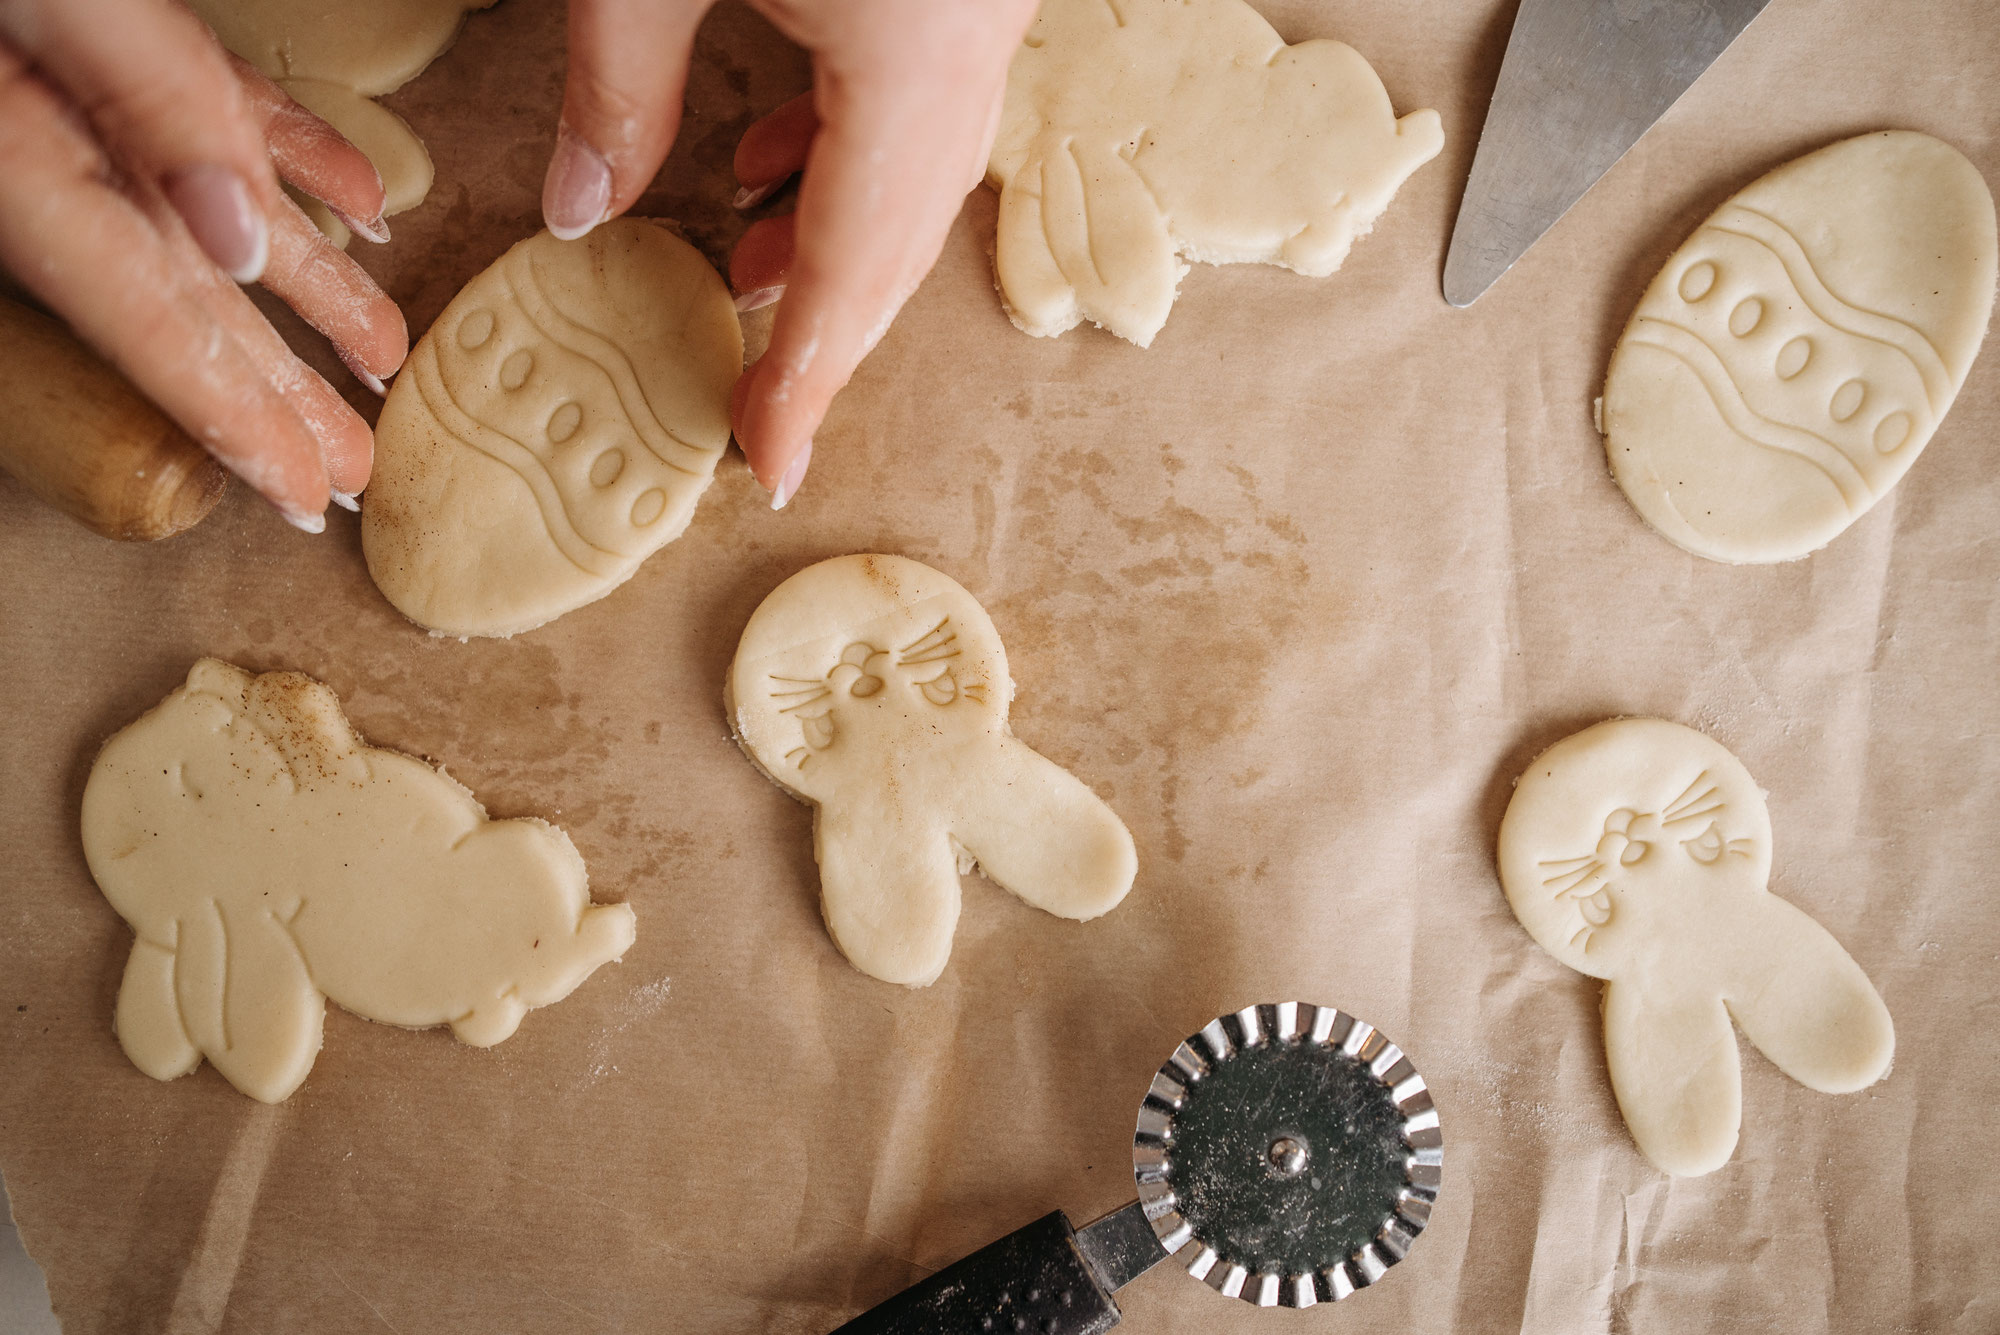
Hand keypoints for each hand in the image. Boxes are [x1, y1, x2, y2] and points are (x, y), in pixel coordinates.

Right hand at [0, 0, 408, 530]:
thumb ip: (140, 94)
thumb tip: (235, 235)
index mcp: (21, 153)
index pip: (147, 315)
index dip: (231, 415)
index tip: (303, 491)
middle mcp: (39, 141)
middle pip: (176, 293)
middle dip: (266, 388)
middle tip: (343, 470)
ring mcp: (57, 92)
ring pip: (199, 207)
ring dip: (300, 280)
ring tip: (378, 348)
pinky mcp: (85, 34)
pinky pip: (193, 103)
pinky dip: (275, 152)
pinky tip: (353, 196)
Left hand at [542, 0, 1036, 508]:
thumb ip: (621, 83)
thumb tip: (580, 206)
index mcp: (916, 51)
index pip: (854, 263)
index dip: (807, 379)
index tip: (770, 462)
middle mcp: (977, 39)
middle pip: (901, 238)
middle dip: (825, 331)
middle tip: (757, 401)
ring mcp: (987, 10)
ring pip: (923, 173)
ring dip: (834, 241)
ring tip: (747, 273)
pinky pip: (926, 101)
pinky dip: (853, 154)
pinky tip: (775, 150)